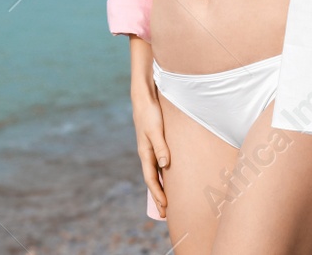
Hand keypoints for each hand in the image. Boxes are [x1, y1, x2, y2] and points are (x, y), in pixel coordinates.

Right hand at [131, 86, 169, 214]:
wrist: (144, 98)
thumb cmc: (150, 113)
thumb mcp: (155, 130)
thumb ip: (161, 147)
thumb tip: (165, 165)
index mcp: (145, 153)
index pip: (151, 179)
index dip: (158, 193)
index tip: (165, 207)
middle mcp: (146, 154)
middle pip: (152, 180)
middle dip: (157, 196)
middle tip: (163, 214)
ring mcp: (150, 149)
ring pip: (154, 174)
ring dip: (159, 188)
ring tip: (165, 202)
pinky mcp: (155, 144)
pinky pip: (158, 165)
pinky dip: (162, 176)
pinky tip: (168, 179)